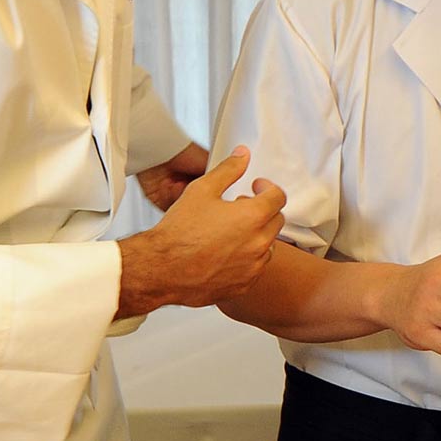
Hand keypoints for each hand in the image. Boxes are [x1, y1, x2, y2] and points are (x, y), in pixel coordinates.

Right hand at [117, 148, 286, 315]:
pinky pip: (255, 268)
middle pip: (276, 220)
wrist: (162, 269)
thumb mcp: (202, 190)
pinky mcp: (244, 285)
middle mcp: (258, 243)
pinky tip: (226, 253)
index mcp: (253, 216)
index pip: (278, 196)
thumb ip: (228, 170)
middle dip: (262, 210)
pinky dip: (247, 259)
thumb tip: (242, 156)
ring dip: (256, 235)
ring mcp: (253, 266)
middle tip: (239, 208)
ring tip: (230, 231)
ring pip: (267, 245)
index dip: (267, 188)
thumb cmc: (179, 233)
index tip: (257, 188)